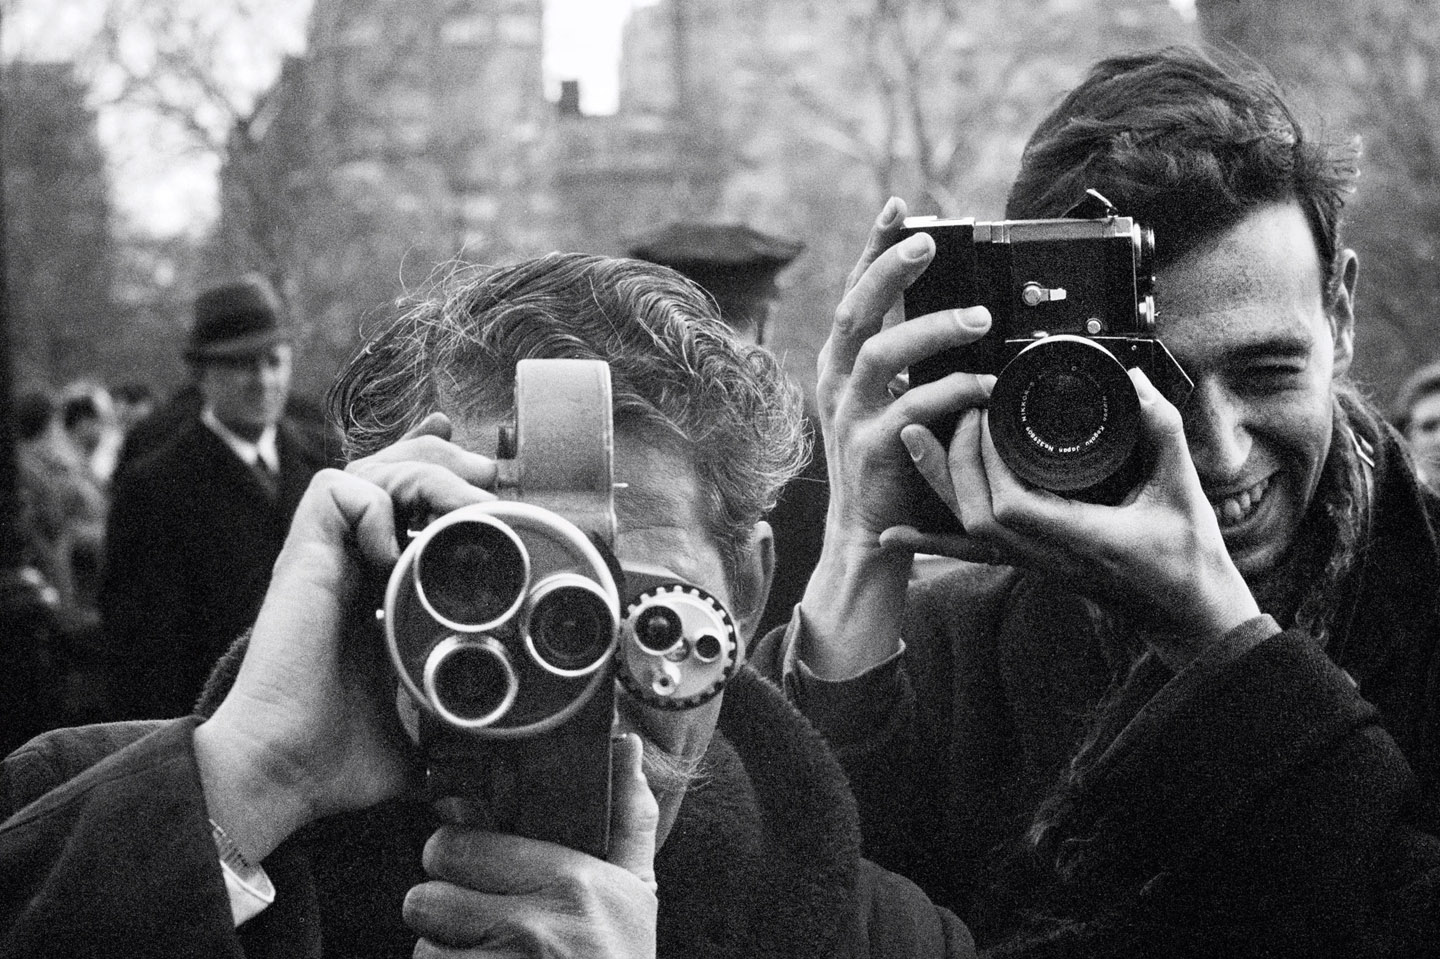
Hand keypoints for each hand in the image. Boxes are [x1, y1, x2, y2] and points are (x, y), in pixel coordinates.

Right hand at [194, 414, 499, 864]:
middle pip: (390, 473)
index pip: (405, 511)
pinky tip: (398, 551)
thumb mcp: (417, 728)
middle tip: (488, 477)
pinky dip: (374, 505)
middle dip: (444, 461)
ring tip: (466, 504)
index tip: (488, 477)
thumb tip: (501, 739)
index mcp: (372, 592)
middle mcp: (346, 567)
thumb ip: (453, 718)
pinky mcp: (301, 560)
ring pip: (367, 470)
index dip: (443, 481)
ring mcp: (323, 561)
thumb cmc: (334, 760)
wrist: (281, 774)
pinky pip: (333, 492)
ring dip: (426, 473)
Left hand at [404, 733, 659, 958]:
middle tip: (476, 921)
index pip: (454, 845)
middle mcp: (534, 927)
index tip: (478, 871)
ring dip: (446, 957)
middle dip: (444, 912)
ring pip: (422, 952)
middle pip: (424, 898)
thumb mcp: (637, 892)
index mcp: (571, 880)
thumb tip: (624, 742)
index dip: (458, 859)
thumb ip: (628, 815)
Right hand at [798, 197, 992, 677]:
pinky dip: (951, 392)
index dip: (876, 248)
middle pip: (855, 310)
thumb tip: (970, 313)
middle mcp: (838, 382)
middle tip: (928, 239)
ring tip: (978, 318)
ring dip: (929, 328)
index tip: (901, 206)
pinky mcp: (870, 451)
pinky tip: (985, 386)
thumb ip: (922, 363)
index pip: (857, 293)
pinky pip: (911, 410)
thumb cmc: (897, 464)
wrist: (871, 538)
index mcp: (845, 363)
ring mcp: (850, 416)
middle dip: (888, 268)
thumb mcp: (902, 401)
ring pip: (880, 353)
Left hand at [885, 368, 1260, 668]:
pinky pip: (972, 553)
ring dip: (938, 483)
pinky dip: (932, 537)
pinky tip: (896, 531)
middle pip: (976, 516)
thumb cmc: (1189, 559)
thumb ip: (1161, 433)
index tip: (987, 415)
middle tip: (959, 410)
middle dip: (956, 461)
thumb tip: (1134, 382)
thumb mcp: (1183, 491)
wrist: (1186, 617)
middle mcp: (1048, 556)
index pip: (1012, 507)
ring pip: (967, 532)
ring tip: (913, 437)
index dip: (987, 462)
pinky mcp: (1031, 564)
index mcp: (1084, 538)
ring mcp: (1035, 564)